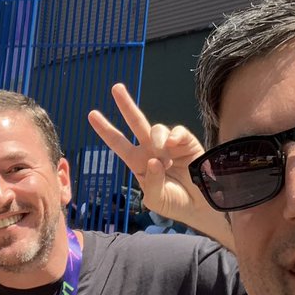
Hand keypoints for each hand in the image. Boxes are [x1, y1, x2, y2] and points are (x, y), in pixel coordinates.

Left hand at [88, 83, 233, 249]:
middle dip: (126, 104)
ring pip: (156, 128)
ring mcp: (169, 145)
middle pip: (136, 122)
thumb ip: (152, 183)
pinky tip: (173, 145)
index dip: (105, 129)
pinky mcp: (187, 143)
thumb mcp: (157, 200)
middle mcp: (152, 150)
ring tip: (163, 157)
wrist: (203, 206)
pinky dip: (174, 136)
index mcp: (139, 163)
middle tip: (116, 88)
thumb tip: (154, 159)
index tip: (91, 114)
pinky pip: (177, 131)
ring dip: (156, 139)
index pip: (118, 143)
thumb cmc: (176, 204)